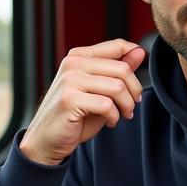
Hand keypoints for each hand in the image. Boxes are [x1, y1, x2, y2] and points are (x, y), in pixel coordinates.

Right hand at [19, 39, 145, 165]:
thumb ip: (117, 71)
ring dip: (127, 105)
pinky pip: (107, 105)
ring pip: (117, 87)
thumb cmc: (74, 116)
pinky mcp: (70, 100)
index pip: (117, 46)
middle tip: (133, 105)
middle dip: (134, 91)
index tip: (136, 82)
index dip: (135, 60)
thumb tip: (139, 52)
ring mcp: (70, 80)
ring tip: (123, 115)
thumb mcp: (100, 90)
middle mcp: (73, 64)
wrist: (47, 139)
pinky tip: (110, 122)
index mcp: (79, 56)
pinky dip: (114, 117)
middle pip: (122, 69)